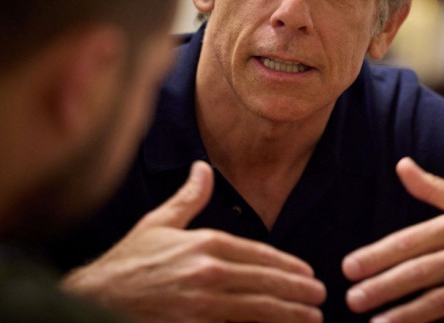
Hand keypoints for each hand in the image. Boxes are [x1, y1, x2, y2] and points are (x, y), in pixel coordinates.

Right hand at [62, 161, 325, 322]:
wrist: (92, 301)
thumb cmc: (127, 264)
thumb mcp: (157, 224)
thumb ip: (188, 198)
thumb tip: (203, 167)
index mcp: (205, 244)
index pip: (259, 255)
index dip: (287, 266)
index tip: (308, 273)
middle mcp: (208, 273)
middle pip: (265, 283)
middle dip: (298, 292)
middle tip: (320, 297)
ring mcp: (201, 306)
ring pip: (258, 310)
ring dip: (289, 315)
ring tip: (312, 319)